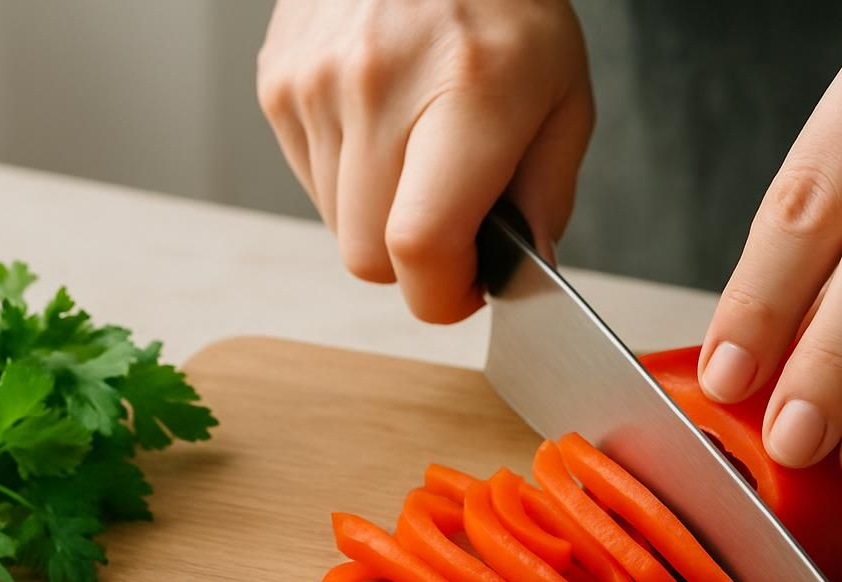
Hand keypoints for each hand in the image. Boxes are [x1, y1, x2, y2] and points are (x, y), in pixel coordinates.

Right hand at [257, 0, 592, 323]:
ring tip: (418, 154)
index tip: (467, 287)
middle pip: (368, 257)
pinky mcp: (277, 80)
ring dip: (380, 218)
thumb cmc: (505, 5)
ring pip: (336, 225)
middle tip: (454, 224)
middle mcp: (376, 86)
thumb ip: (546, 196)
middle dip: (415, 263)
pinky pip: (310, 178)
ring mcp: (314, 82)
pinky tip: (383, 125)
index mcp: (464, 94)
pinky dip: (349, 177)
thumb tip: (519, 270)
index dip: (443, 294)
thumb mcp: (564, 97)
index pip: (418, 247)